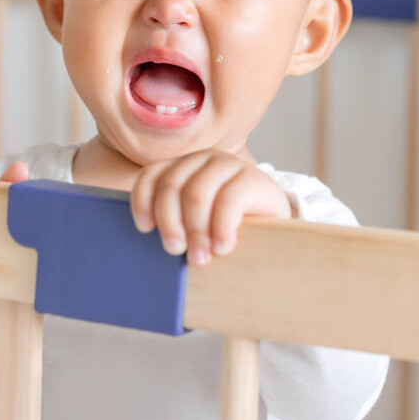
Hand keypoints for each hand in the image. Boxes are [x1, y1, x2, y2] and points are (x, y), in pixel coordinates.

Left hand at [129, 149, 291, 265]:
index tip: (145, 230)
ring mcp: (227, 165)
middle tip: (175, 251)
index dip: (143, 201)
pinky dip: (222, 228)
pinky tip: (223, 247)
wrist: (275, 227)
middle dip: (170, 222)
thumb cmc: (226, 231)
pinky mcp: (251, 177)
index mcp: (181, 169)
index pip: (150, 176)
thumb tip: (151, 250)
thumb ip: (175, 228)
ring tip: (200, 258)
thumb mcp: (197, 225)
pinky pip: (228, 200)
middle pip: (171, 186)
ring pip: (197, 193)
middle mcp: (201, 161)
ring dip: (195, 230)